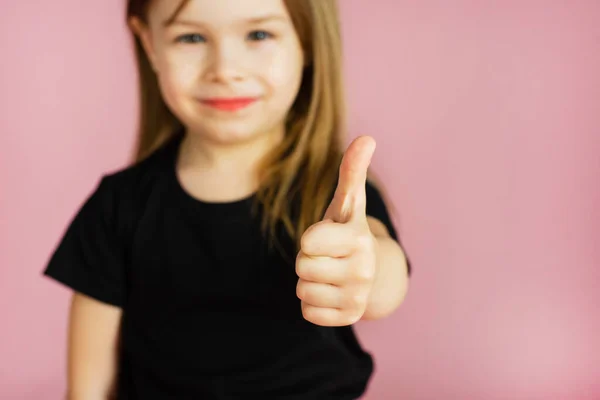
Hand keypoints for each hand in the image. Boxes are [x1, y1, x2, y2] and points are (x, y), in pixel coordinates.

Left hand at [296, 136, 377, 325]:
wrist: (372, 272)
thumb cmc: (348, 233)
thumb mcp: (347, 203)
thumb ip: (352, 171)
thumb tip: (367, 137)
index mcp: (358, 238)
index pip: (307, 242)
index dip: (310, 239)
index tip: (326, 238)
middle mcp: (362, 269)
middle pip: (301, 266)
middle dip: (308, 260)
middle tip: (327, 257)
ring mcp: (357, 297)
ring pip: (303, 291)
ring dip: (310, 282)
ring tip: (330, 274)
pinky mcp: (349, 318)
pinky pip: (308, 312)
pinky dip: (314, 303)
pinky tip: (331, 292)